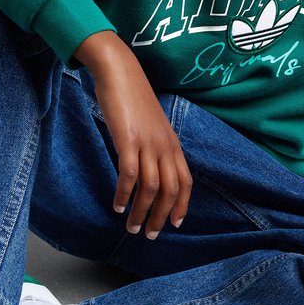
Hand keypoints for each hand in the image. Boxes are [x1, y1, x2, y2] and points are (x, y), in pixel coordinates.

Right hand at [73, 31, 191, 238]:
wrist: (119, 70)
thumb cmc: (131, 96)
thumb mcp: (150, 123)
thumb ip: (153, 144)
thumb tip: (148, 165)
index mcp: (172, 143)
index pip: (185, 181)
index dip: (182, 205)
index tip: (175, 223)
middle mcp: (164, 145)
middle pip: (170, 190)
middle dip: (161, 217)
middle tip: (150, 235)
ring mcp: (147, 143)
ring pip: (151, 187)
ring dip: (142, 212)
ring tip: (131, 227)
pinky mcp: (128, 139)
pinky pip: (129, 174)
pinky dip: (125, 194)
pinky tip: (117, 205)